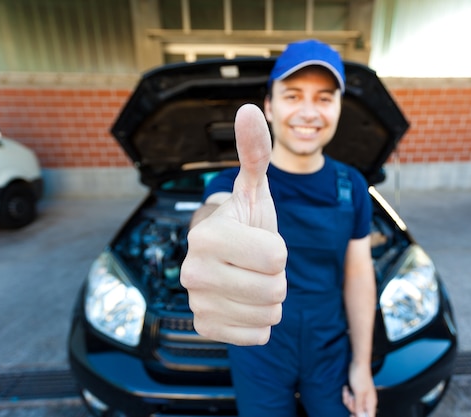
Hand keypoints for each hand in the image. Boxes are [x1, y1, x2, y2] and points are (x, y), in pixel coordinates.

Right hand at [180, 104, 287, 345]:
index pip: (276, 257)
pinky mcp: (204, 328)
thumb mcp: (255, 189)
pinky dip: (260, 321)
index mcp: (206, 236)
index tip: (260, 240)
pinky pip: (259, 334)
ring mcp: (195, 303)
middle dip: (277, 276)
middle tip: (257, 263)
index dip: (279, 249)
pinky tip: (243, 301)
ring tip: (251, 279)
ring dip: (270, 298)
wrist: (226, 257)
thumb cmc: (246, 222)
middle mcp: (191, 272)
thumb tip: (248, 109)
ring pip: (270, 315)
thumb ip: (254, 152)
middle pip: (274, 290)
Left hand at [342, 362, 376, 416]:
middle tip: (350, 397)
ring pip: (352, 406)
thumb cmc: (360, 376)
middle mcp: (367, 402)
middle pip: (358, 413)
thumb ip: (359, 406)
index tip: (351, 415)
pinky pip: (349, 399)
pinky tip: (346, 388)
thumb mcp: (359, 393)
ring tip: (348, 391)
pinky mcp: (355, 393)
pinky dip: (346, 395)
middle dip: (351, 406)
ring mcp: (361, 397)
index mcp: (371, 403)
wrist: (358, 364)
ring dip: (347, 399)